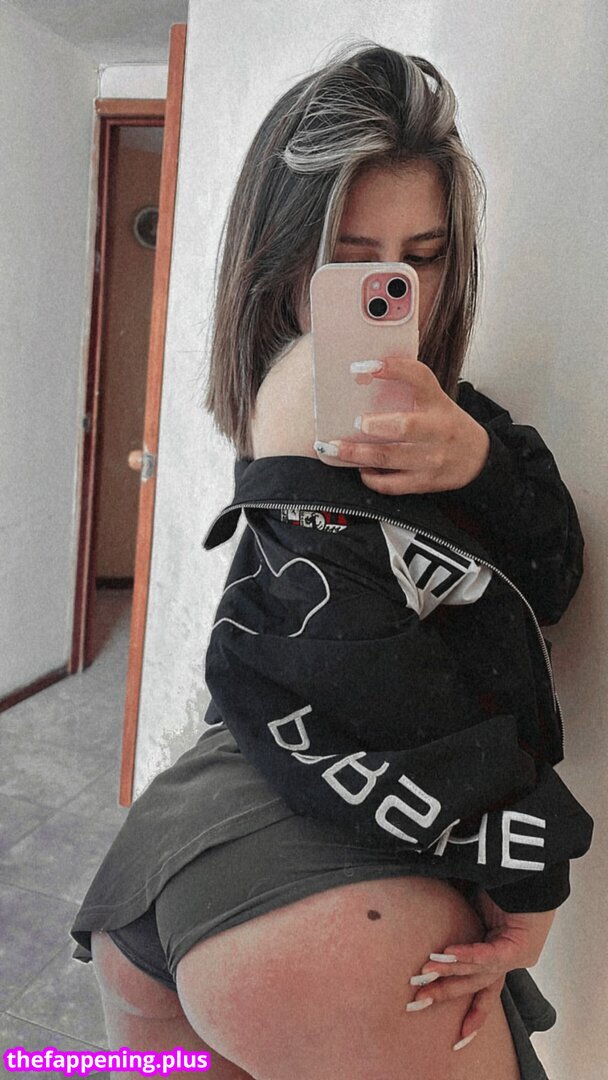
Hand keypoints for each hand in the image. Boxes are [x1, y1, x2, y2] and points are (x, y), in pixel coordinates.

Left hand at [315, 355, 489, 494]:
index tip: (367, 365)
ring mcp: (431, 459)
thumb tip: (366, 373)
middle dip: (375, 425)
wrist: (478, 459)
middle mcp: (437, 430)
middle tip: (356, 421)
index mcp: (438, 403)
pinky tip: (360, 469)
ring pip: (389, 457)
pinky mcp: (424, 482)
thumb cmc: (448, 426)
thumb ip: (410, 388)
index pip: (420, 378)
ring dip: (358, 454)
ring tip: (336, 448)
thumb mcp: (437, 400)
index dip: (394, 369)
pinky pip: (392, 484)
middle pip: (404, 426)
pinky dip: (371, 478)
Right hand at [407, 892, 555, 1047]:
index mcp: (497, 952)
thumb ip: (445, 914)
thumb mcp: (466, 902)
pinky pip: (489, 956)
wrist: (530, 867)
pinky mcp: (522, 947)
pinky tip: (446, 955)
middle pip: (474, 986)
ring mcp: (517, 956)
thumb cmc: (498, 880)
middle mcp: (508, 959)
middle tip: (415, 1001)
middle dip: (444, 994)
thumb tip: (412, 909)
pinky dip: (467, 956)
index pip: (482, 988)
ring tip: (423, 972)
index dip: (470, 1012)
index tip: (458, 1036)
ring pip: (478, 974)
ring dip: (449, 974)